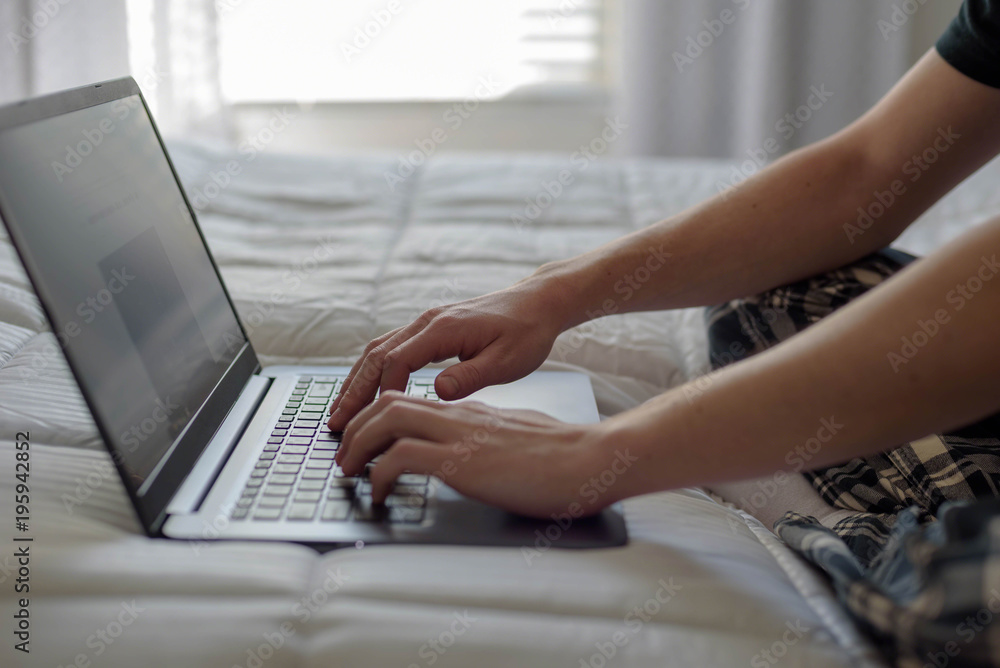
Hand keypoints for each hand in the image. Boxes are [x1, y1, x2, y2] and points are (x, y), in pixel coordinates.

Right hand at [327, 279, 567, 430]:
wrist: (539, 303)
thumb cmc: (528, 332)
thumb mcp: (508, 362)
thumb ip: (472, 377)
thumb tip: (437, 393)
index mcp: (444, 329)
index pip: (397, 361)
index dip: (380, 393)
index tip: (371, 423)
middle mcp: (428, 322)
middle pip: (376, 355)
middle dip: (353, 391)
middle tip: (335, 424)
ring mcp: (426, 323)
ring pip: (378, 350)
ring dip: (356, 380)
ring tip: (340, 412)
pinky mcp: (431, 329)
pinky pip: (391, 348)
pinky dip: (372, 370)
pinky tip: (366, 391)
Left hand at [334, 391, 617, 517]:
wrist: (589, 459)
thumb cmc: (564, 455)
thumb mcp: (518, 437)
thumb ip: (492, 436)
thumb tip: (479, 451)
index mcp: (471, 411)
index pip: (411, 401)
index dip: (379, 418)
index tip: (366, 441)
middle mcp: (459, 415)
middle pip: (388, 402)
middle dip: (357, 428)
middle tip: (346, 457)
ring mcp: (459, 435)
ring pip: (386, 420)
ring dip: (359, 445)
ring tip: (350, 472)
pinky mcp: (461, 460)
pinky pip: (400, 457)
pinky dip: (380, 473)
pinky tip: (381, 493)